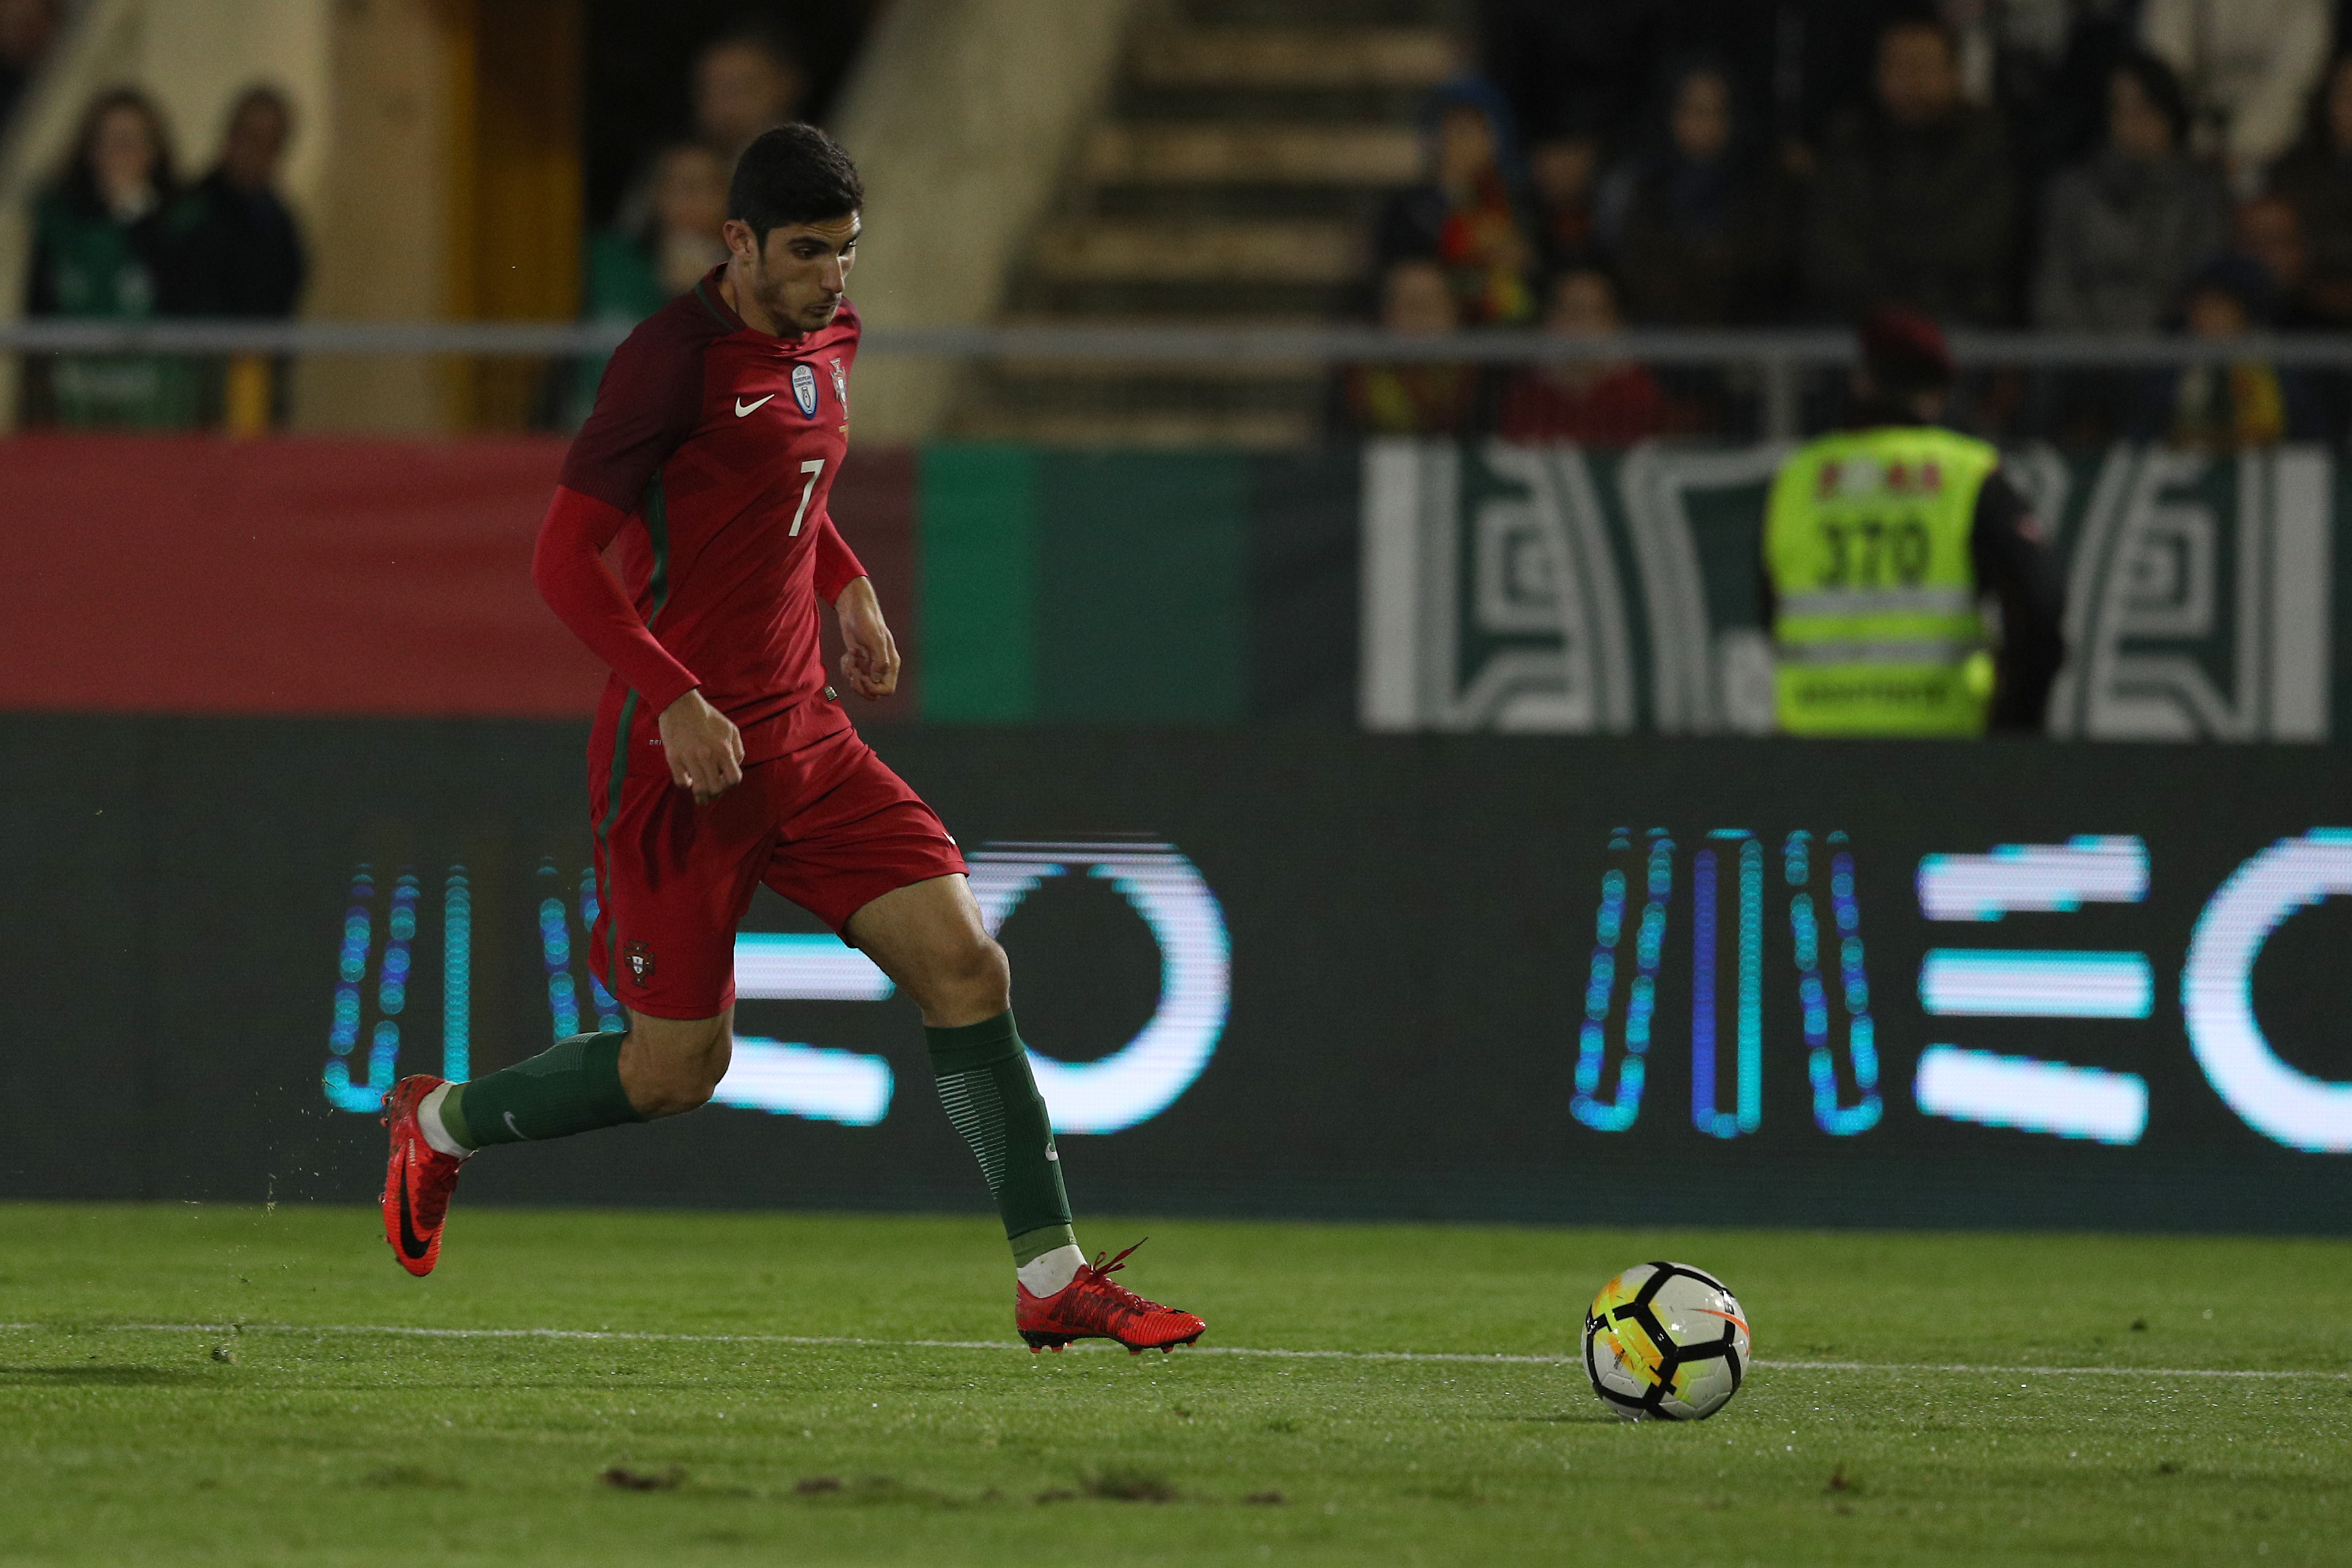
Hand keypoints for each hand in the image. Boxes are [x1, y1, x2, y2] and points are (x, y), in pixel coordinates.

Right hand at [656, 689, 742, 802]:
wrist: (680, 704)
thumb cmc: (707, 716)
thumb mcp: (731, 729)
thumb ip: (738, 749)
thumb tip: (736, 767)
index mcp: (724, 749)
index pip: (734, 780)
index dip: (730, 785)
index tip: (724, 782)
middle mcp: (708, 756)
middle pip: (716, 789)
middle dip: (715, 793)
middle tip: (712, 792)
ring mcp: (690, 757)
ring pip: (699, 789)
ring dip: (701, 797)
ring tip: (700, 797)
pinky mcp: (673, 757)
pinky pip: (681, 781)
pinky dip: (685, 785)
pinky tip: (687, 780)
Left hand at [833, 576, 899, 699]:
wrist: (854, 610)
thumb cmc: (868, 621)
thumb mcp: (876, 639)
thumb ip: (880, 660)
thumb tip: (875, 680)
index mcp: (890, 664)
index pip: (887, 690)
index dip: (873, 689)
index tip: (863, 677)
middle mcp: (881, 667)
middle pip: (873, 693)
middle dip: (860, 686)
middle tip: (854, 672)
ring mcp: (868, 665)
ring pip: (860, 686)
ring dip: (851, 676)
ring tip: (850, 660)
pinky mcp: (857, 661)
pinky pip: (850, 675)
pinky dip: (846, 667)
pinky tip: (848, 654)